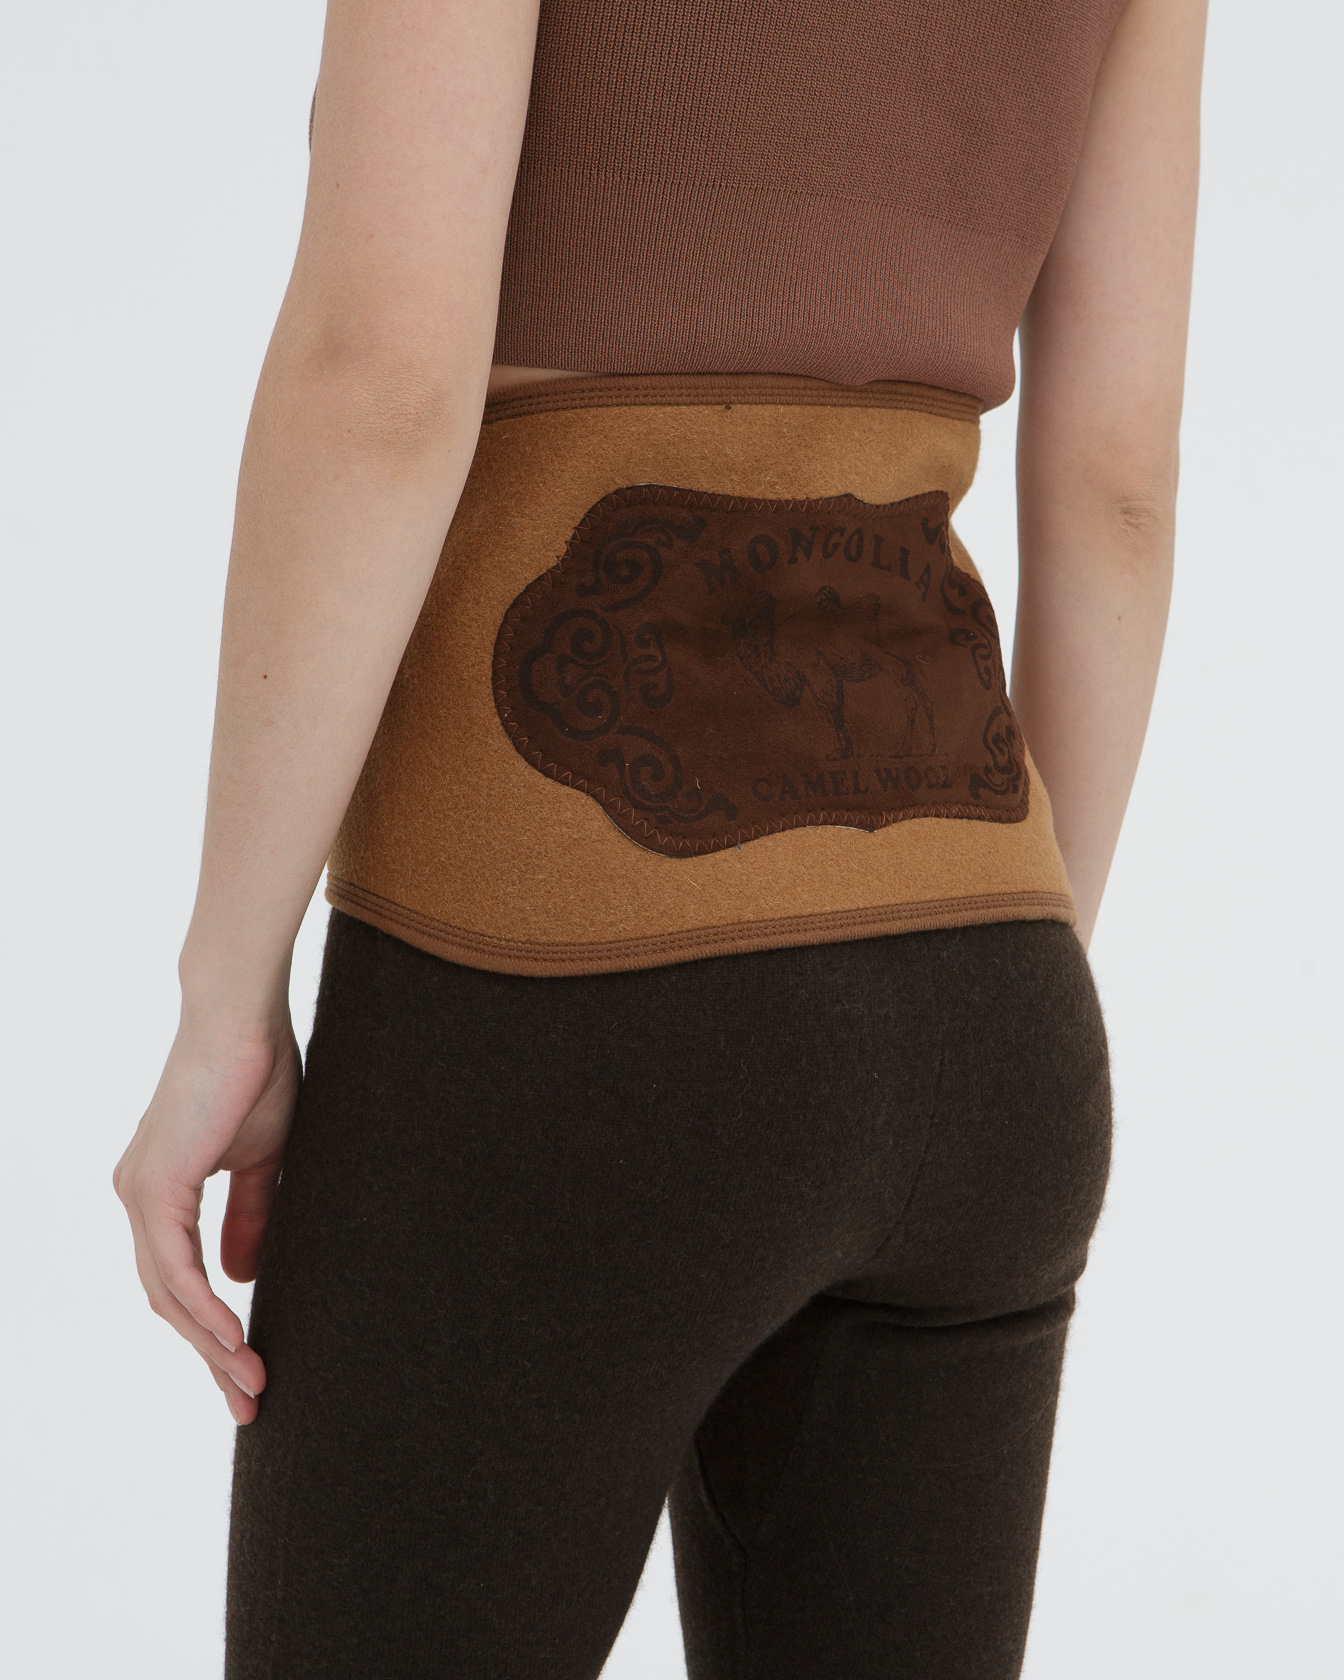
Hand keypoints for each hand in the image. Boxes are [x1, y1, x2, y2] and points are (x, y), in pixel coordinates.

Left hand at [113, 1005, 300, 1424]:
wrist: (242, 1016)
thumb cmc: (257, 1071)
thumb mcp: (264, 1160)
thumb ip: (251, 1216)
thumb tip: (243, 1276)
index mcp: (160, 1191)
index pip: (179, 1280)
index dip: (212, 1331)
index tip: (249, 1372)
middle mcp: (139, 1198)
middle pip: (169, 1301)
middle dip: (211, 1357)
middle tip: (251, 1403)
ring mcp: (140, 1194)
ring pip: (169, 1295)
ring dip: (212, 1347)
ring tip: (253, 1385)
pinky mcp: (154, 1187)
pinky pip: (175, 1269)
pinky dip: (204, 1310)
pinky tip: (235, 1340)